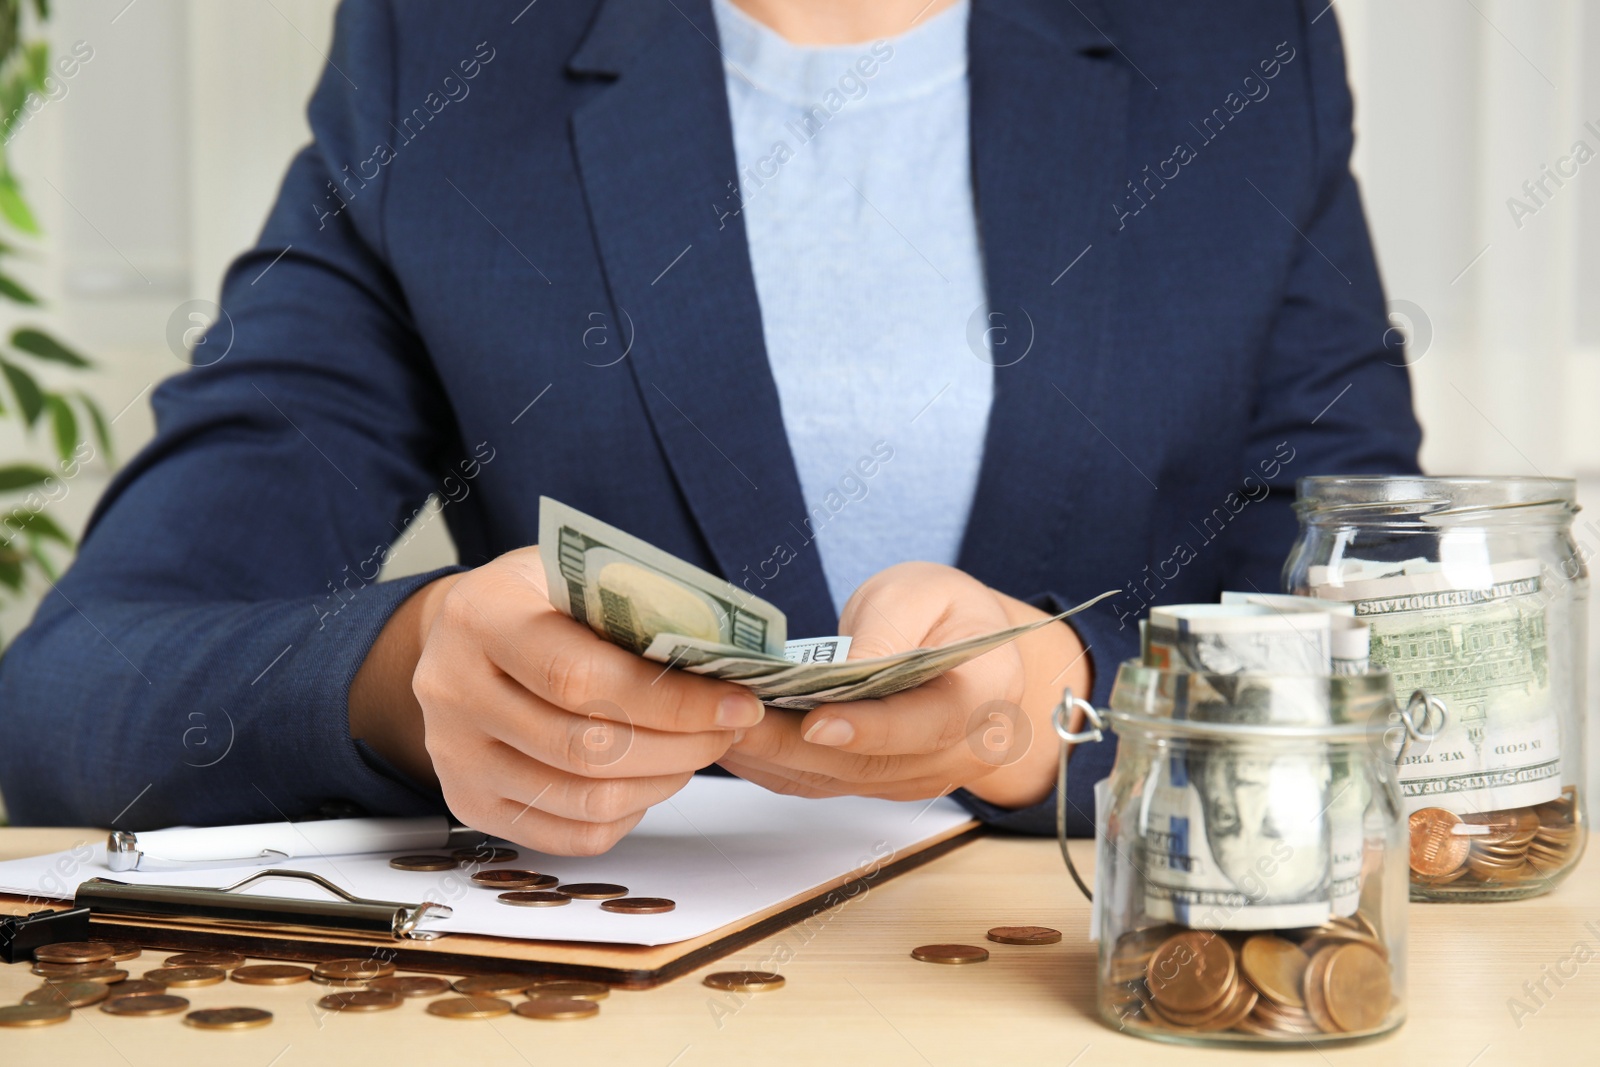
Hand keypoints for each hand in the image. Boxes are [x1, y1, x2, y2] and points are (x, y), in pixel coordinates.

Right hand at [349, 546, 766, 854]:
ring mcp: (455, 756)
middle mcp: (453, 691)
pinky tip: (652, 779)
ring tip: (699, 751)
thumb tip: (721, 659)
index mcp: (482, 618)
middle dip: (680, 745)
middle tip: (729, 729)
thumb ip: (635, 607)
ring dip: (662, 781)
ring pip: (584, 798)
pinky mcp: (470, 803)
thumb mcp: (576, 574)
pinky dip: (627, 814)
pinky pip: (568, 833)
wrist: (456, 635)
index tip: (736, 703)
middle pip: (586, 747)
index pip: (580, 677)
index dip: (671, 700)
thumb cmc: (534, 599)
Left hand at [718, 562, 1090, 808]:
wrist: (971, 654)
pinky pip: (822, 784)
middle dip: (794, 744)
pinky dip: (774, 766)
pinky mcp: (878, 785)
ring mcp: (916, 779)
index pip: (928, 723)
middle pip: (870, 763)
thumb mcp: (924, 593)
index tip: (816, 721)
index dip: (872, 727)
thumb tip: (841, 673)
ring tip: (715, 726)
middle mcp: (956, 754)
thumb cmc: (947, 612)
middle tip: (732, 718)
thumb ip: (888, 629)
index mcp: (984, 697)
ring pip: (837, 780)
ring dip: (774, 758)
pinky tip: (731, 741)